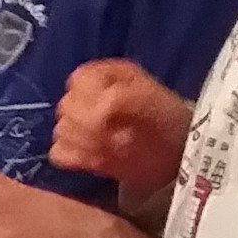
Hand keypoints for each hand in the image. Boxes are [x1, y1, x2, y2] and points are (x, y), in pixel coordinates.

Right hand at [51, 61, 190, 196]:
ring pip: (61, 131)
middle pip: (65, 108)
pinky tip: (96, 162)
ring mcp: (80, 124)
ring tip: (112, 150)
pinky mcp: (78, 151)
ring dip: (85, 143)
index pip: (77, 83)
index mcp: (102, 75)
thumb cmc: (168, 120)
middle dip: (88, 126)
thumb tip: (95, 115)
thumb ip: (120, 99)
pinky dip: (75, 158)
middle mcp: (87, 96)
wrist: (179, 152)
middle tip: (116, 138)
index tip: (111, 119)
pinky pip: (58, 153)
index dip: (91, 102)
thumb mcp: (152, 100)